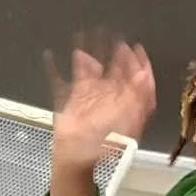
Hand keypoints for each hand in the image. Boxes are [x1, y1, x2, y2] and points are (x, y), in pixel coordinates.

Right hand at [47, 38, 156, 172]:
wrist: (77, 159)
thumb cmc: (103, 146)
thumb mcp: (127, 122)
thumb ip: (138, 98)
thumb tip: (144, 74)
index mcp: (125, 102)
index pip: (135, 77)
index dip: (138, 61)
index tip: (137, 46)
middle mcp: (109, 97)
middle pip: (115, 69)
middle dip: (116, 53)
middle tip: (114, 37)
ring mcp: (89, 97)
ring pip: (90, 69)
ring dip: (87, 52)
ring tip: (84, 36)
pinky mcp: (70, 100)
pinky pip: (62, 80)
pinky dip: (54, 69)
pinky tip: (50, 57)